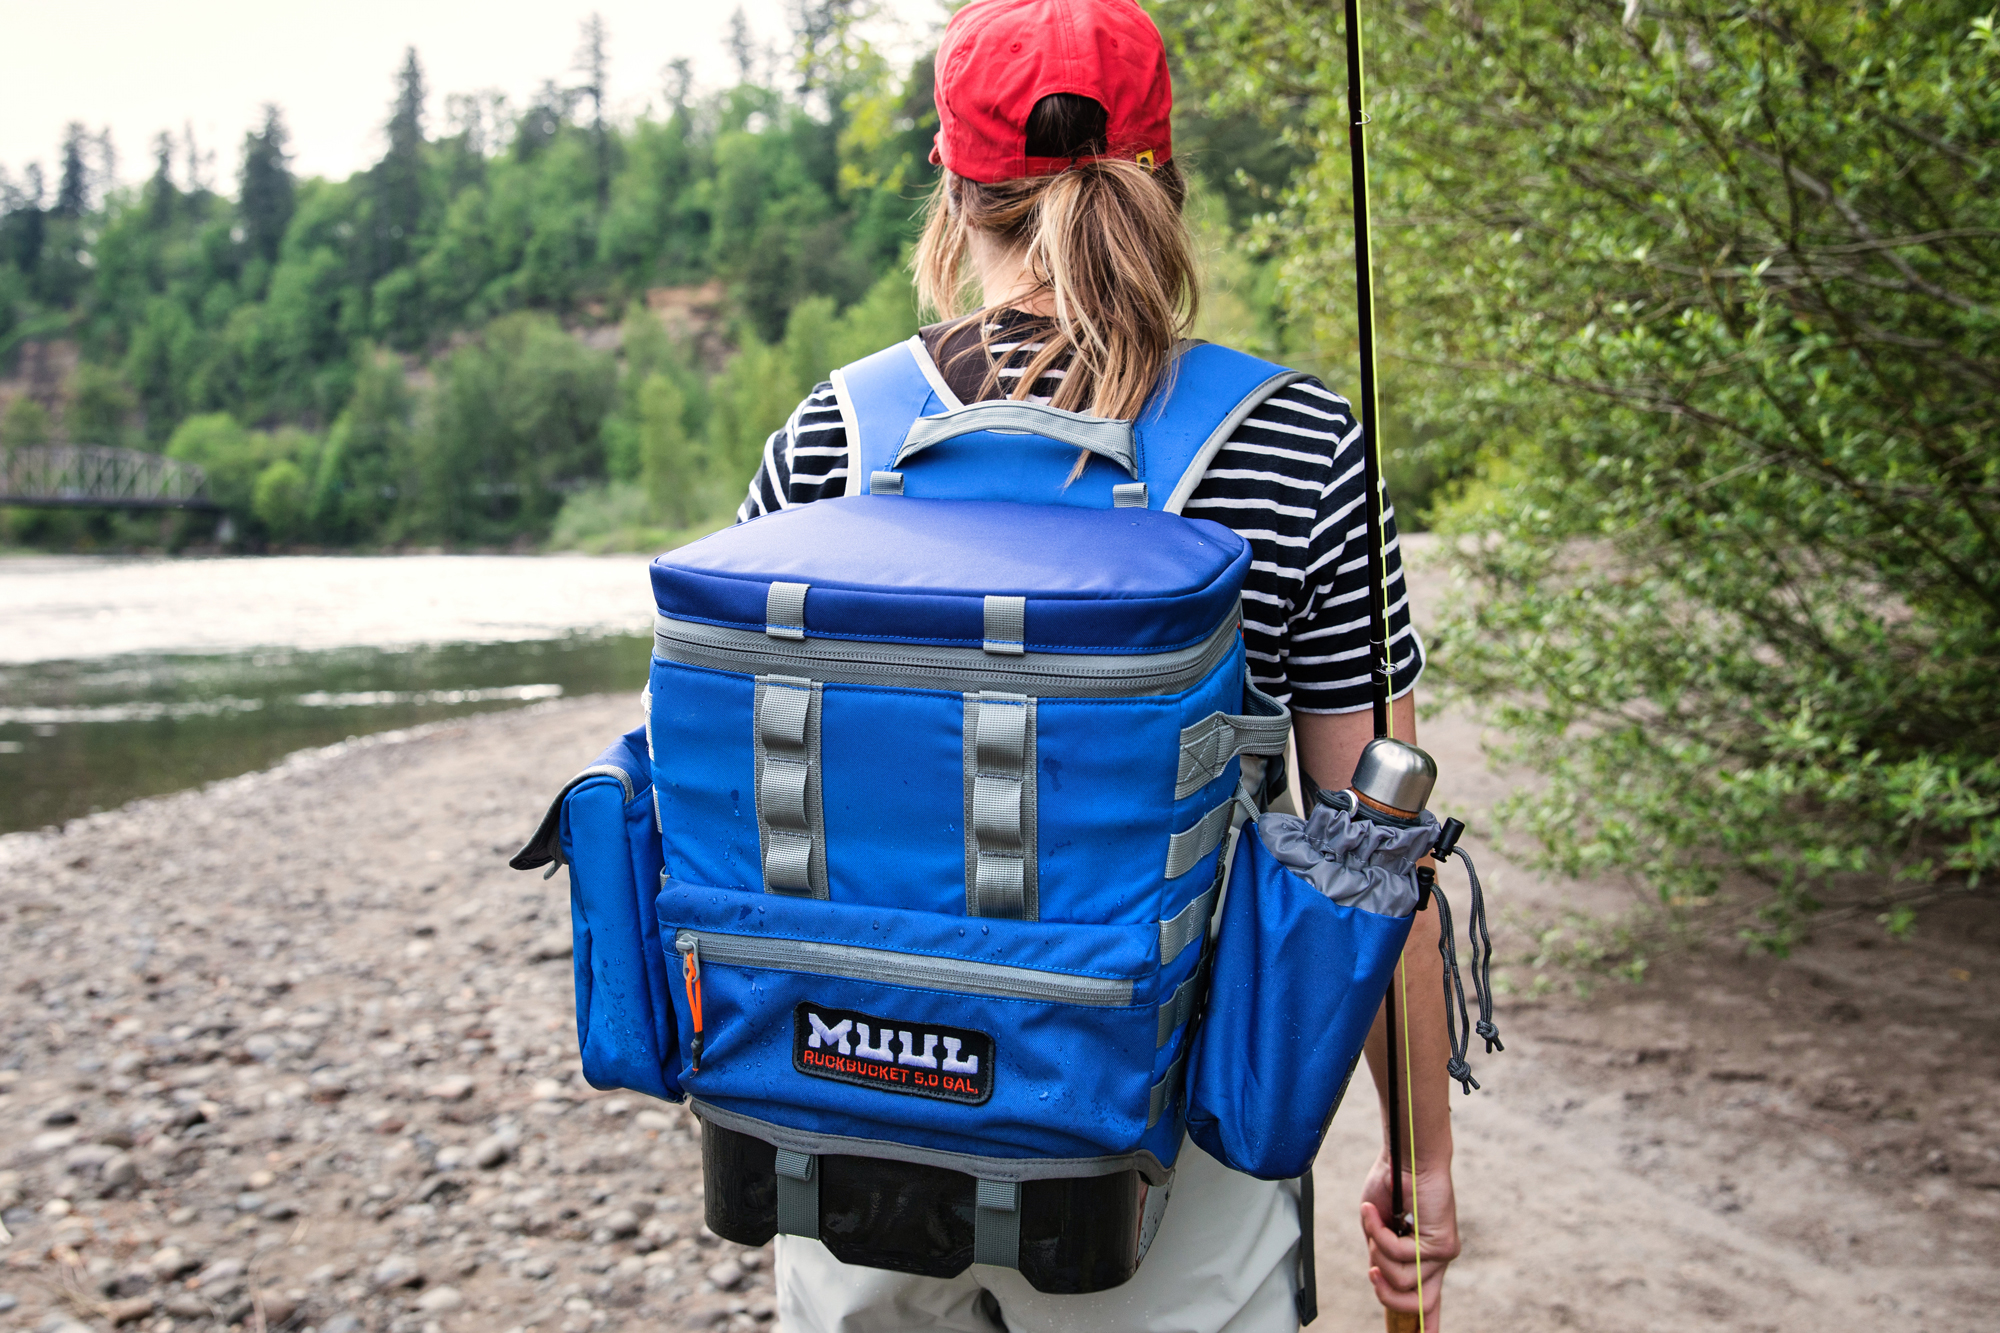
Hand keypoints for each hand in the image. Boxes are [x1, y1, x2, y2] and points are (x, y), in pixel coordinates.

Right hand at [1360, 1151, 1459, 1327]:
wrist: (1406, 1156)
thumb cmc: (1392, 1185)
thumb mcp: (1378, 1229)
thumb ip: (1381, 1254)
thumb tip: (1379, 1276)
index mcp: (1422, 1258)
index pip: (1428, 1300)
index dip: (1426, 1324)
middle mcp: (1436, 1260)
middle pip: (1417, 1303)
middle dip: (1387, 1296)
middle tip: (1371, 1272)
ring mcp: (1442, 1254)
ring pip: (1402, 1280)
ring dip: (1376, 1251)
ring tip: (1372, 1220)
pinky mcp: (1443, 1244)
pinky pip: (1401, 1255)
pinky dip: (1378, 1233)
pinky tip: (1374, 1212)